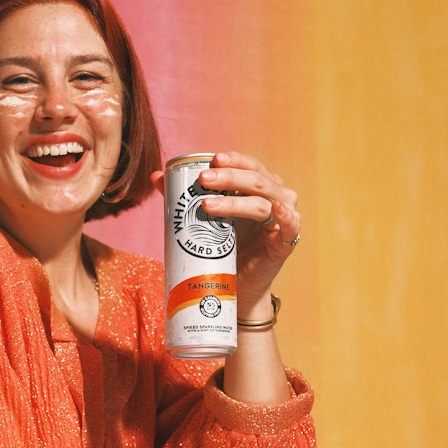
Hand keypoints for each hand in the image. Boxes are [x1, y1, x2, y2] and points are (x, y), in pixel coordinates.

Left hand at [151, 152, 300, 302]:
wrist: (237, 286)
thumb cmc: (223, 249)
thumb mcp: (205, 220)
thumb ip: (185, 197)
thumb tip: (156, 177)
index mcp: (258, 187)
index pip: (249, 165)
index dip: (233, 161)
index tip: (211, 160)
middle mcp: (275, 197)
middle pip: (256, 180)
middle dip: (230, 177)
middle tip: (204, 179)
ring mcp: (283, 218)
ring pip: (264, 202)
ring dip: (237, 201)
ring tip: (208, 205)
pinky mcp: (285, 242)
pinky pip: (291, 225)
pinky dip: (286, 216)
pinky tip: (276, 210)